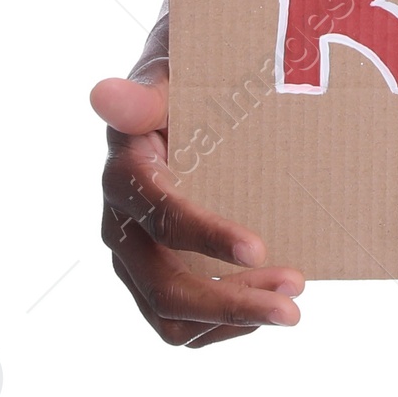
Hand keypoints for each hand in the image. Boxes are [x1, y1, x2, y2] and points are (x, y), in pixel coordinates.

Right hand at [92, 4, 304, 346]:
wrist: (176, 92)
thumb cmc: (179, 78)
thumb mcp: (166, 74)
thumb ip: (145, 94)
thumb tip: (104, 94)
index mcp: (125, 176)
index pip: (162, 217)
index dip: (206, 237)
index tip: (259, 249)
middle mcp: (122, 225)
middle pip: (164, 287)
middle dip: (229, 303)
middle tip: (293, 307)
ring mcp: (138, 256)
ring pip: (172, 315)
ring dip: (233, 319)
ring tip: (289, 305)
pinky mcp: (157, 271)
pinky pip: (182, 319)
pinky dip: (225, 322)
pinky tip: (266, 301)